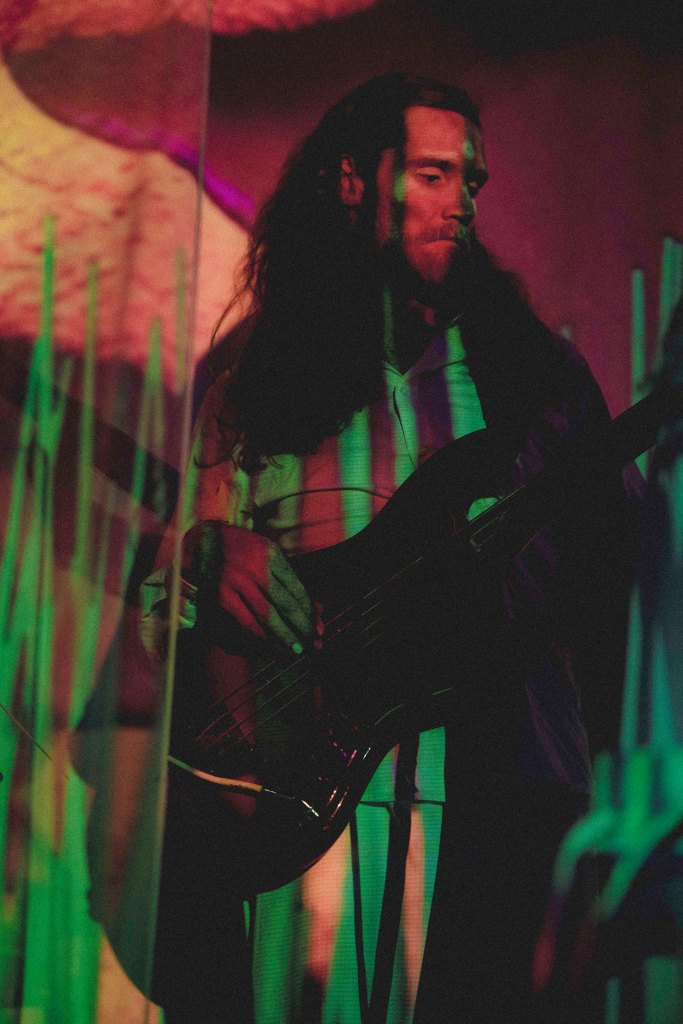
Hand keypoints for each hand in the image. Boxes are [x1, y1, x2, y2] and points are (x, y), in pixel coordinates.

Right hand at [182, 521, 315, 653]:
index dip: (309, 612)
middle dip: (300, 628)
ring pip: (266, 617)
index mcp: (270, 554)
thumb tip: (318, 609)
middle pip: (284, 604)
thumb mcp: (269, 554)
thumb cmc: (244, 550)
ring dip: (283, 638)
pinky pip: (245, 622)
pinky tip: (271, 646)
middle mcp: (253, 567)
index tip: (318, 629)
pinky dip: (261, 637)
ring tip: (296, 651)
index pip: (295, 589)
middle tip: (313, 646)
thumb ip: (290, 580)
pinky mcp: (220, 596)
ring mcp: (235, 582)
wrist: (204, 541)